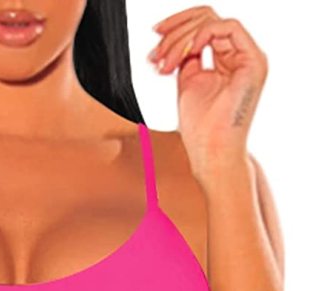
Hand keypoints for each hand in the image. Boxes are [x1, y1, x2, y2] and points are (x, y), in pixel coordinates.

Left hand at [149, 6, 267, 180]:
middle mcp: (241, 56)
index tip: (155, 35)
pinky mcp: (254, 62)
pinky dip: (202, 36)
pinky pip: (228, 28)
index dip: (177, 25)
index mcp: (228, 59)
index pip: (204, 25)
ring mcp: (250, 58)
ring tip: (165, 63)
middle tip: (156, 52)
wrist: (211, 153)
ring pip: (213, 21)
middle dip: (176, 30)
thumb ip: (186, 57)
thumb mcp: (187, 82)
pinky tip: (188, 53)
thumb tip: (175, 37)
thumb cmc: (200, 129)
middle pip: (207, 18)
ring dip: (182, 38)